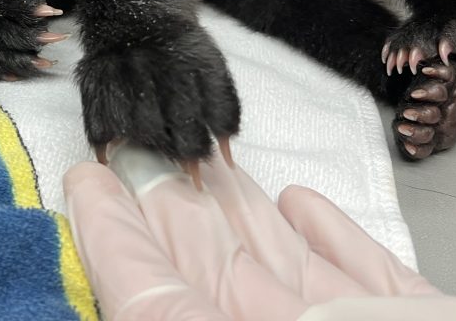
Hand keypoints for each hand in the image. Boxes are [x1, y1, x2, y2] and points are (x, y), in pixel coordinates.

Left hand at [64, 143, 455, 319]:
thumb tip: (104, 243)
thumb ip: (154, 293)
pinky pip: (368, 278)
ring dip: (248, 217)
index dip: (112, 234)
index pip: (148, 293)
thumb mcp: (218, 318)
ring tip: (212, 164)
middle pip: (216, 274)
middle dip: (180, 213)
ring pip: (287, 274)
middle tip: (152, 151)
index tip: (87, 176)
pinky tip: (304, 203)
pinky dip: (334, 242)